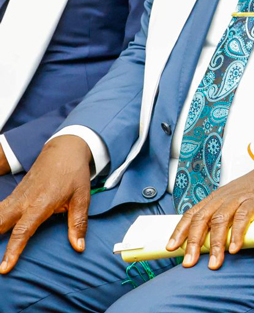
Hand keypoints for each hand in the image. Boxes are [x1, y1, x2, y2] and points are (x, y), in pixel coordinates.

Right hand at [0, 135, 92, 272]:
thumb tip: (79, 247)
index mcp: (41, 203)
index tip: (4, 267)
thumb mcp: (82, 197)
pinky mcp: (15, 194)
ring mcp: (17, 196)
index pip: (23, 230)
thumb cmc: (74, 174)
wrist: (64, 150)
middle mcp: (24, 200)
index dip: (13, 250)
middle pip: (0, 223)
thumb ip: (78, 223)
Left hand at [166, 152, 253, 269]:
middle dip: (193, 242)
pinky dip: (237, 234)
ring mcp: (239, 198)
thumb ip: (227, 216)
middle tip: (188, 262)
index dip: (179, 230)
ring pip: (220, 221)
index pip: (192, 213)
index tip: (170, 248)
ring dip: (215, 244)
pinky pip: (243, 217)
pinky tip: (234, 249)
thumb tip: (216, 242)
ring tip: (214, 263)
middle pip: (202, 219)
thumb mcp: (237, 200)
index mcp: (217, 197)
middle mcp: (224, 197)